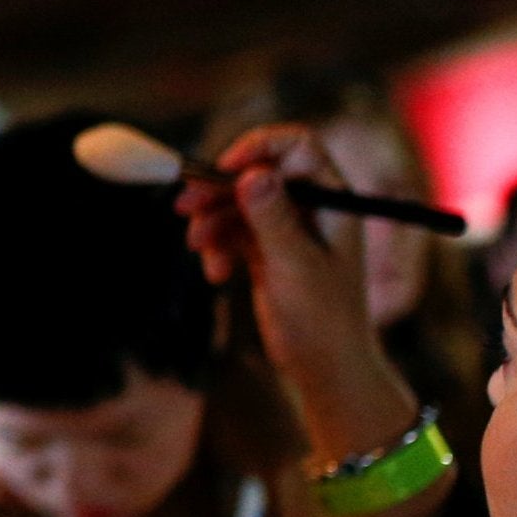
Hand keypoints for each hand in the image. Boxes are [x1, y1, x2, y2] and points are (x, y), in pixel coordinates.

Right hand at [174, 125, 417, 465]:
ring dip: (212, 222)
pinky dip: (218, 247)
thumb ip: (273, 218)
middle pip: (258, 174)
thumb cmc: (322, 320)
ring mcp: (289, 229)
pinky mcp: (268, 252)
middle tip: (184, 205)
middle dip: (219, 190)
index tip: (224, 170)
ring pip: (239, 204)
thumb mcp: (295, 266)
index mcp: (331, 201)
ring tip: (197, 248)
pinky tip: (215, 274)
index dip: (258, 148)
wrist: (325, 368)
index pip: (296, 148)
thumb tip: (253, 174)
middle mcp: (311, 208)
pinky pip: (234, 232)